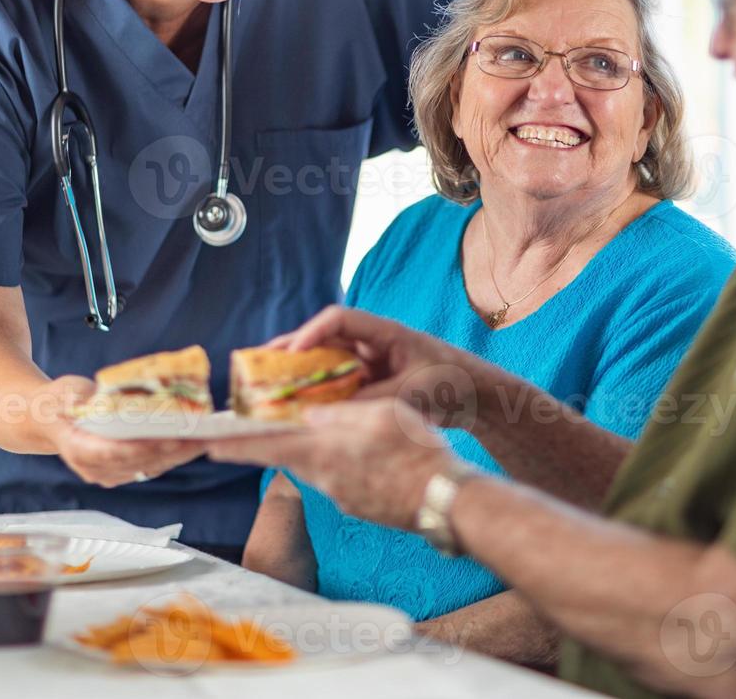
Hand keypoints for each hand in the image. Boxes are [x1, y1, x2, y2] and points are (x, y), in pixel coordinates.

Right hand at [41, 375, 206, 487]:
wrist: (49, 419)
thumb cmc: (58, 402)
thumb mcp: (66, 392)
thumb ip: (83, 398)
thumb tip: (108, 397)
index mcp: (77, 447)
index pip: (110, 453)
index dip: (139, 448)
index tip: (166, 439)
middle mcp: (94, 467)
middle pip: (138, 461)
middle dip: (171, 449)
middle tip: (199, 435)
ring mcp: (109, 473)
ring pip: (150, 466)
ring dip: (180, 454)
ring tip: (207, 437)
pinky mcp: (123, 471)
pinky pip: (153, 465)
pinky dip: (175, 454)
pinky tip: (197, 441)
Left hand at [207, 399, 454, 530]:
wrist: (447, 501)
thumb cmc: (418, 452)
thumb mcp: (381, 414)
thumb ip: (340, 414)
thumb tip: (309, 415)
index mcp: (325, 453)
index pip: (267, 448)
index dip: (235, 445)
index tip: (207, 444)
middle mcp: (326, 479)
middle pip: (292, 455)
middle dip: (280, 439)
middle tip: (271, 421)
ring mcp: (343, 497)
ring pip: (318, 466)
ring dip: (318, 449)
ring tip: (334, 429)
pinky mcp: (359, 506)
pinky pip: (341, 479)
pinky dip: (344, 463)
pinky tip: (366, 453)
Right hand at [279, 306, 504, 430]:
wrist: (477, 397)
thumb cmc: (451, 384)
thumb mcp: (411, 395)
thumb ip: (371, 402)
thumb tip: (328, 416)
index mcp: (386, 332)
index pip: (339, 319)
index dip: (311, 332)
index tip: (290, 352)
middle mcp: (373, 342)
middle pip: (324, 337)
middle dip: (291, 350)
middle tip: (257, 363)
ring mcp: (371, 360)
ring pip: (326, 360)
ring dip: (298, 371)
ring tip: (264, 383)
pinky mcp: (371, 380)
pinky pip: (336, 381)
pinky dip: (316, 391)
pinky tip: (294, 406)